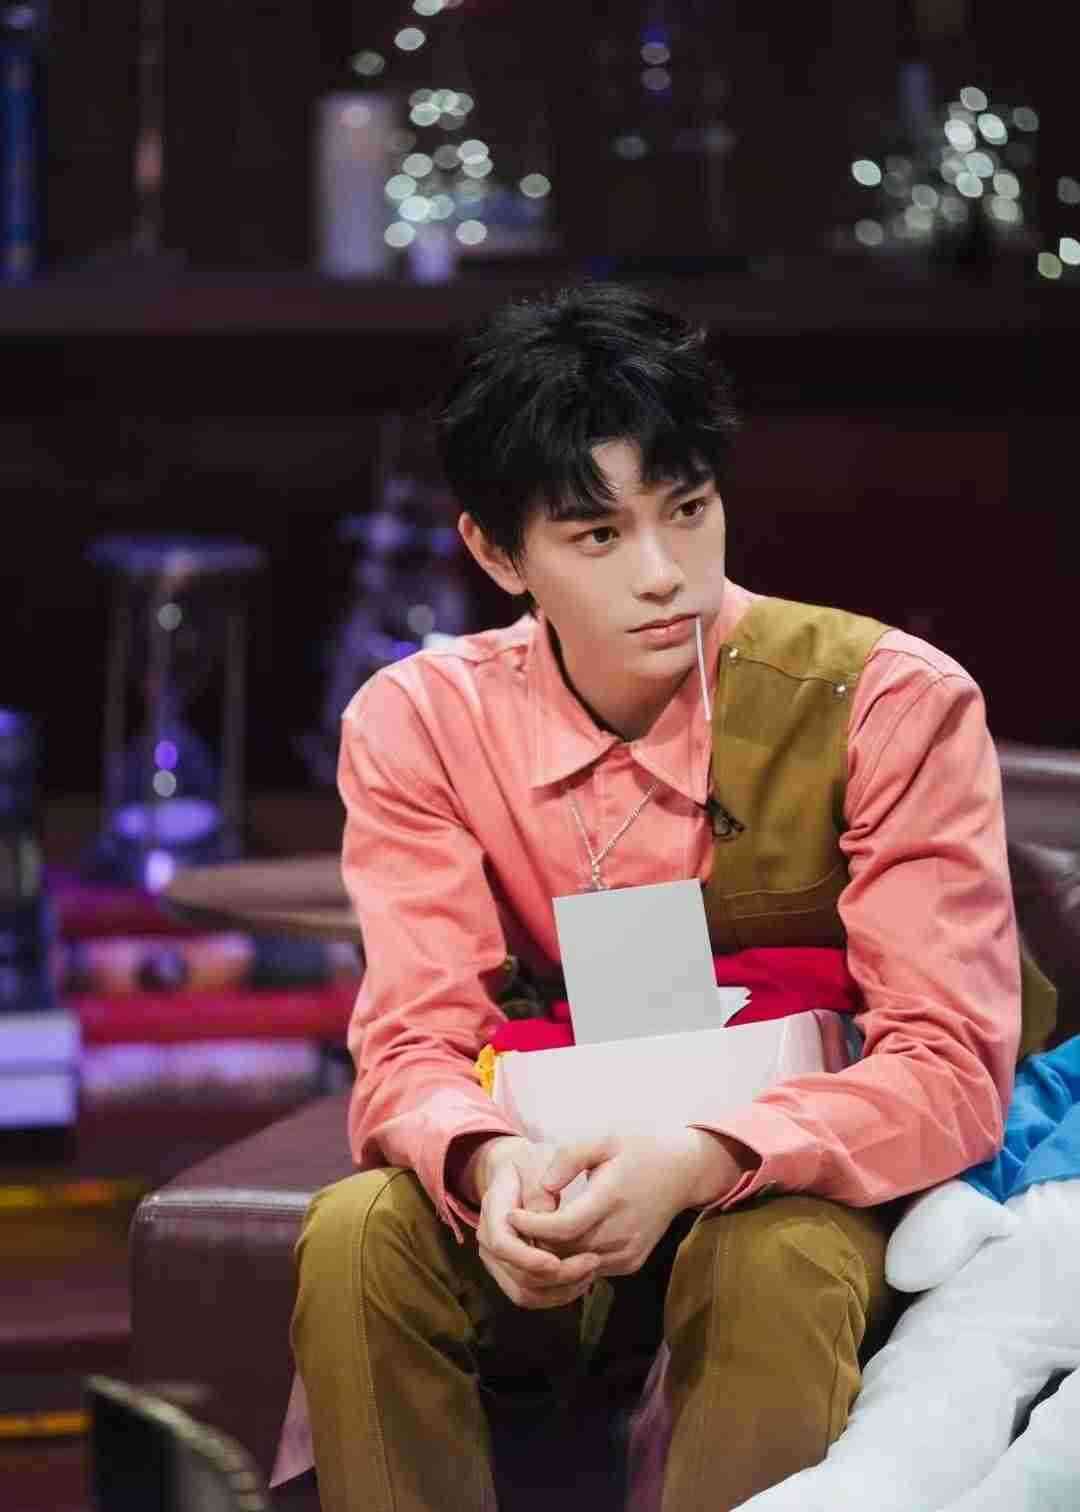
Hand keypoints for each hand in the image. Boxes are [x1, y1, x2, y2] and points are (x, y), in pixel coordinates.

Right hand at [470, 1136, 601, 1308]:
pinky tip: (581, 1279)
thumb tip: (546, 1215)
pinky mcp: (511, 1273)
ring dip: (559, 1290)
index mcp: (493, 1210)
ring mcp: (497, 1260)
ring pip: (524, 1293)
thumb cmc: (532, 1164)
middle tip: (592, 1262)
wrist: (518, 1174)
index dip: (528, 1258)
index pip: (501, 1244)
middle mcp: (488, 1240)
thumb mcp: (537, 1161)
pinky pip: (531, 1296)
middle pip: (517, 1276)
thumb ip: (539, 1186)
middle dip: (556, 1277)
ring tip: (590, 1271)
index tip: (557, 1261)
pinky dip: (557, 1295)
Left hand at [509, 1129, 746, 1276]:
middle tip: (509, 1228)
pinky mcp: (630, 1263)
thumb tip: (543, 1185)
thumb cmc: (638, 1148)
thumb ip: (570, 1156)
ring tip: (526, 1235)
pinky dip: (569, 1260)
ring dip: (549, 1255)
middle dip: (533, 1243)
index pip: (562, 1227)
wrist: (682, 1172)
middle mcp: (622, 1232)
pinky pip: (590, 1269)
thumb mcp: (604, 1137)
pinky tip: (554, 1241)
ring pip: (575, 1266)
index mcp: (612, 1198)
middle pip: (564, 1252)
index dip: (531, 1224)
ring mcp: (628, 1252)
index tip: (510, 1212)